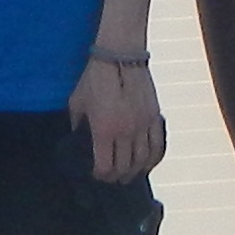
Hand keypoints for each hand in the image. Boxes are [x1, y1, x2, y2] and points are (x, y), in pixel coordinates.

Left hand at [72, 52, 164, 181]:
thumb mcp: (77, 102)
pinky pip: (158, 146)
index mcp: (103, 130)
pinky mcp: (155, 117)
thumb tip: (79, 137)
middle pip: (124, 167)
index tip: (97, 175)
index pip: (105, 166)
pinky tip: (148, 164)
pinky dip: (153, 159)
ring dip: (135, 171)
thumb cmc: (94, 78)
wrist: (120, 55)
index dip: (100, 176)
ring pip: (142, 160)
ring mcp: (142, 125)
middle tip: (111, 179)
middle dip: (116, 177)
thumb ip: (77, 123)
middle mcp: (125, 132)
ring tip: (128, 175)